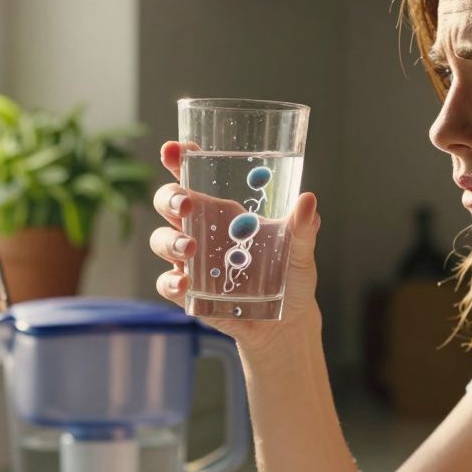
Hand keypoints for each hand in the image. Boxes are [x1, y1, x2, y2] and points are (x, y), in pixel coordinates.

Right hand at [151, 140, 321, 351]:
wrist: (287, 322)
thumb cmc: (292, 277)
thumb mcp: (301, 251)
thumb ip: (303, 228)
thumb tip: (308, 200)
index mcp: (224, 210)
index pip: (192, 176)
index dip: (178, 160)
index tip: (174, 149)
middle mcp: (202, 230)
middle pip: (168, 204)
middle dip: (169, 198)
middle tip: (186, 204)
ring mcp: (192, 262)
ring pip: (162, 240)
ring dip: (170, 241)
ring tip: (191, 248)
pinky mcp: (190, 293)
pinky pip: (167, 284)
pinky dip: (170, 283)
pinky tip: (183, 284)